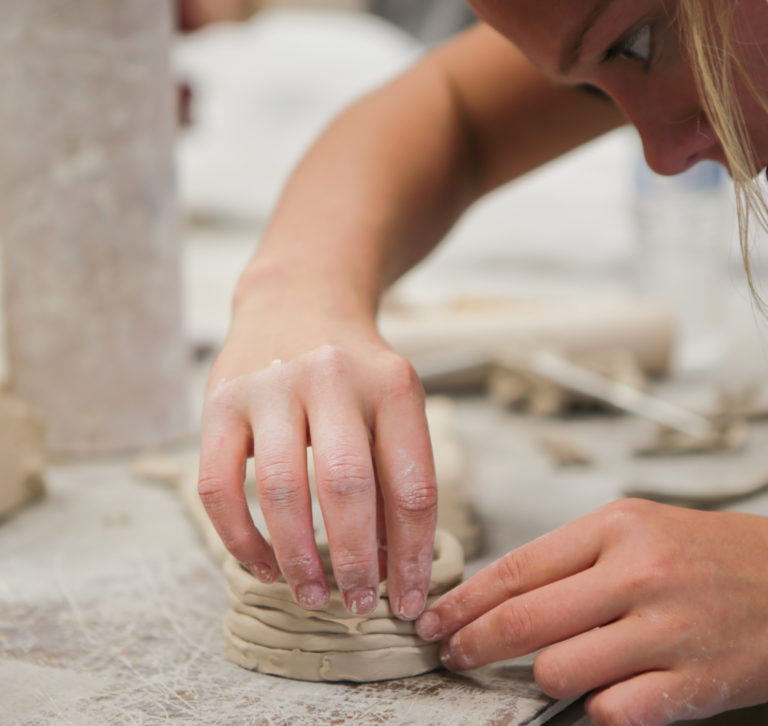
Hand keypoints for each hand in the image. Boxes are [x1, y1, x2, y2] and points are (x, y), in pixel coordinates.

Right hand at [197, 284, 436, 619]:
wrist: (296, 302)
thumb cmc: (353, 371)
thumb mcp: (392, 405)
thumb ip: (395, 475)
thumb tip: (393, 567)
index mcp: (391, 385)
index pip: (411, 485)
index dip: (413, 555)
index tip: (410, 601)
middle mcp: (332, 378)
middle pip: (347, 489)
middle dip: (356, 562)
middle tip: (358, 606)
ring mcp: (270, 386)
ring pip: (281, 490)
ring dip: (297, 558)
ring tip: (312, 595)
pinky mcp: (219, 400)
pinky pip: (219, 486)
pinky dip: (239, 538)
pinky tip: (262, 566)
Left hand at [415, 499, 767, 724]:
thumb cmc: (701, 552)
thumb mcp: (633, 528)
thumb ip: (570, 560)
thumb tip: (501, 597)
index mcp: (615, 528)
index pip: (517, 568)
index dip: (465, 600)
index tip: (436, 618)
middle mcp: (637, 574)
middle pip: (525, 620)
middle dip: (474, 643)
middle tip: (453, 653)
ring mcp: (667, 630)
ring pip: (559, 671)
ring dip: (542, 678)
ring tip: (552, 669)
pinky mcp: (695, 682)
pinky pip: (612, 712)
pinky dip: (595, 709)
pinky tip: (602, 693)